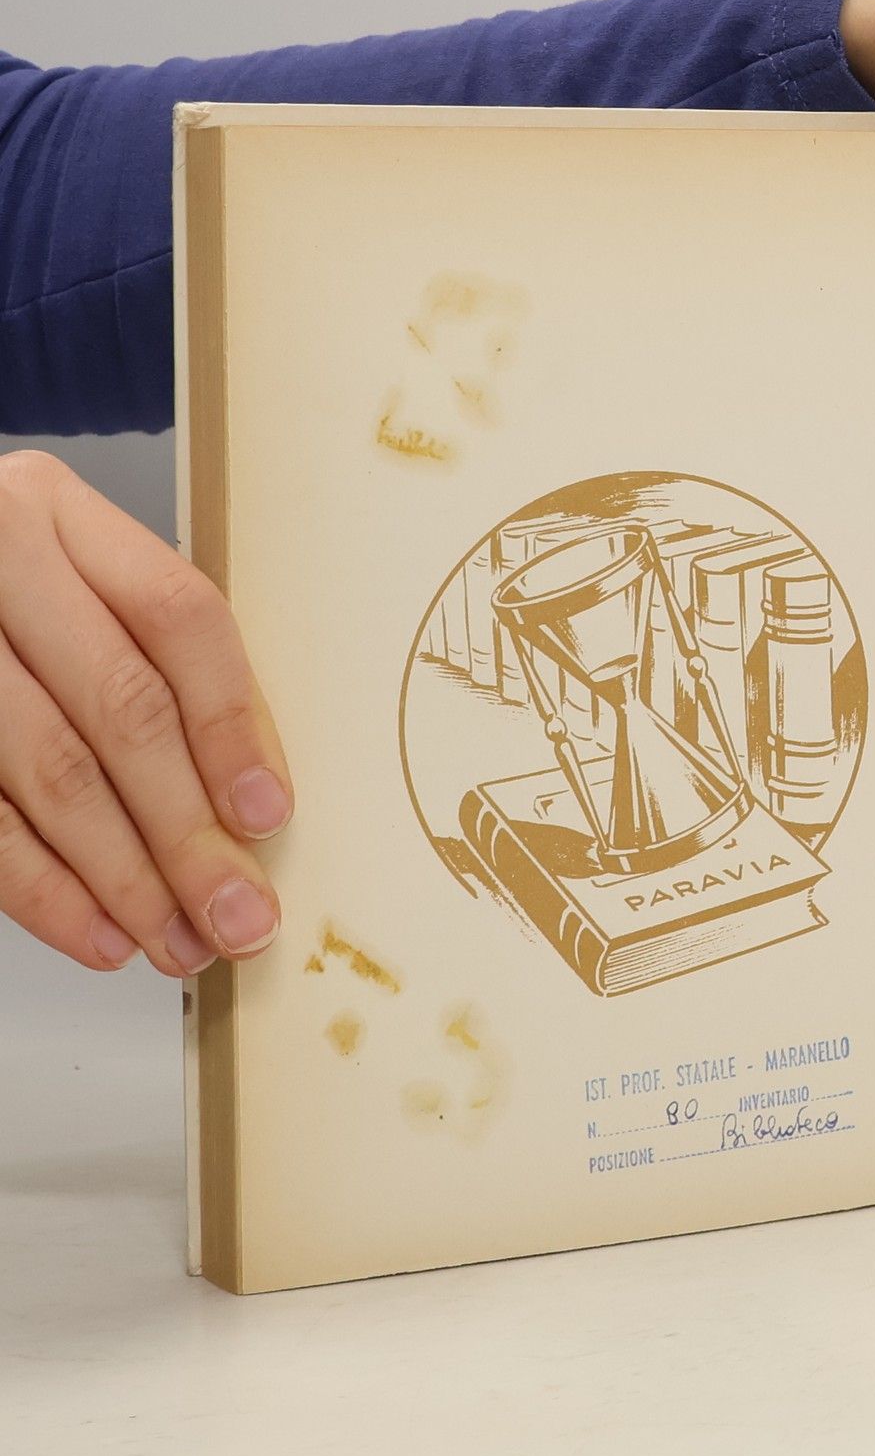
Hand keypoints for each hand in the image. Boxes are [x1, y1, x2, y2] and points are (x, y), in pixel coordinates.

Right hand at [0, 451, 290, 976]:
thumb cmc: (14, 599)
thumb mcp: (79, 586)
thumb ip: (158, 663)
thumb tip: (254, 806)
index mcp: (57, 513)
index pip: (178, 617)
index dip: (232, 724)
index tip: (269, 815)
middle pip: (121, 708)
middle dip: (188, 831)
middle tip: (240, 913)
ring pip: (50, 772)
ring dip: (124, 878)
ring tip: (180, 941)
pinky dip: (42, 890)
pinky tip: (99, 933)